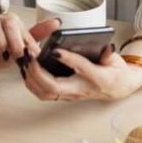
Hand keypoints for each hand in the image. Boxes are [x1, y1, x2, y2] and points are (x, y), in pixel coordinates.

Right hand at [0, 12, 60, 71]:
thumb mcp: (18, 50)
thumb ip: (35, 38)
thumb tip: (57, 22)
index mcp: (13, 24)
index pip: (24, 28)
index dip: (28, 42)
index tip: (31, 55)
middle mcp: (0, 19)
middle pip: (10, 21)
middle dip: (16, 40)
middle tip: (18, 56)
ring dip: (0, 39)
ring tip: (2, 54)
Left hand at [23, 44, 141, 101]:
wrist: (117, 88)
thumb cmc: (115, 71)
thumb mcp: (116, 61)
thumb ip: (109, 54)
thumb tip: (106, 47)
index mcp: (97, 79)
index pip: (80, 68)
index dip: (67, 59)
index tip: (55, 50)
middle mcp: (81, 89)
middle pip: (55, 87)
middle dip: (38, 72)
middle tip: (29, 56)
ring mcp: (71, 94)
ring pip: (46, 93)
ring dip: (31, 78)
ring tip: (24, 60)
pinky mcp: (64, 95)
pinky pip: (44, 93)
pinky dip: (32, 83)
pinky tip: (26, 69)